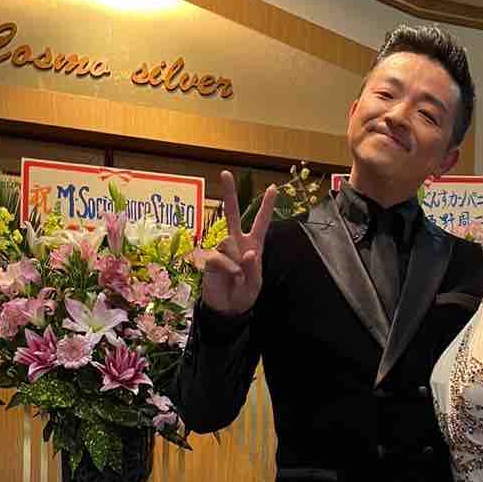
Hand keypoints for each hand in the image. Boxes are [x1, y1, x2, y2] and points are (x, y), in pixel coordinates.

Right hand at [199, 170, 276, 315]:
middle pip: (233, 214)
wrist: (227, 308)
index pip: (261, 223)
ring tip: (237, 276)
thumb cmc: (244, 294)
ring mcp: (222, 249)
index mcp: (253, 245)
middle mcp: (237, 243)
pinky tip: (230, 276)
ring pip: (228, 242)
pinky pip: (218, 257)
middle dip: (229, 194)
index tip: (272, 188)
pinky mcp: (210, 258)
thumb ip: (253, 268)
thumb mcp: (255, 284)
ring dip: (236, 261)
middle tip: (225, 173)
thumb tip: (247, 253)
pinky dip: (227, 267)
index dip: (266, 206)